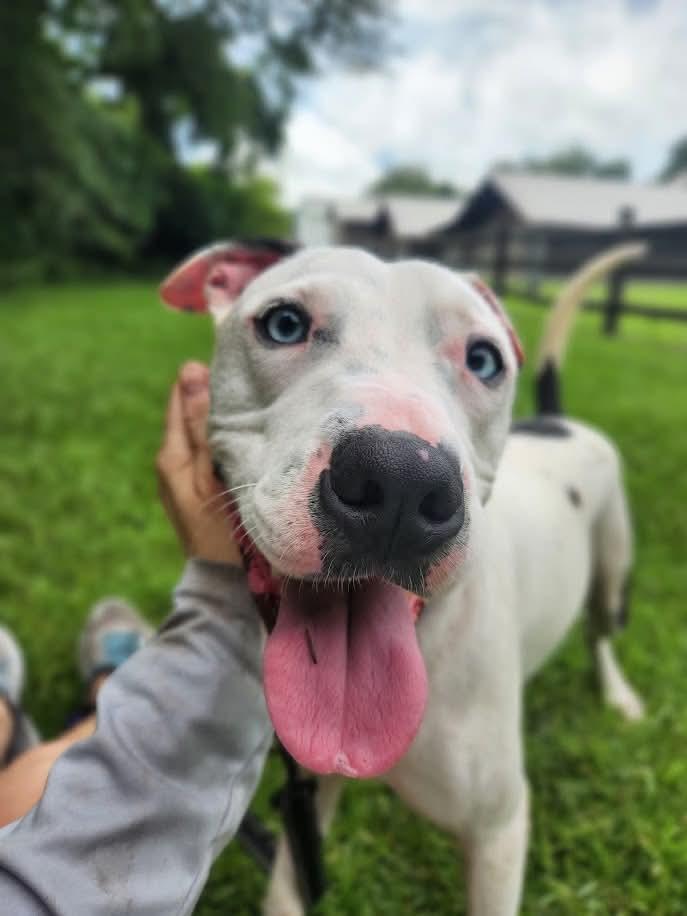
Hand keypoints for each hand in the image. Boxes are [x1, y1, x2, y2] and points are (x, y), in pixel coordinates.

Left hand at [156, 362, 240, 565]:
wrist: (221, 579)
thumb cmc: (218, 529)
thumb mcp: (209, 473)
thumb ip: (201, 426)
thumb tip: (191, 374)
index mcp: (170, 456)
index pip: (179, 399)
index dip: (199, 379)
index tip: (229, 363)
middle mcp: (171, 462)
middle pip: (188, 414)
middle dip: (210, 395)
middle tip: (245, 378)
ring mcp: (183, 476)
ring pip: (200, 432)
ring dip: (219, 416)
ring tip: (249, 399)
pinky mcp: (198, 486)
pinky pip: (207, 449)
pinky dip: (221, 437)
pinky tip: (243, 433)